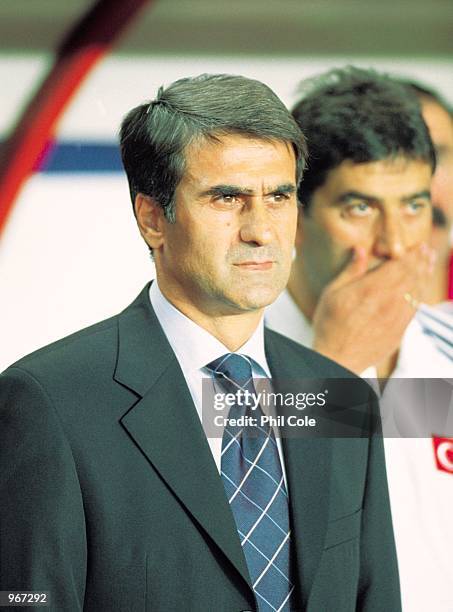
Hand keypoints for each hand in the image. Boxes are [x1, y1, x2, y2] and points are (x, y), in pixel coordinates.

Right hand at [312, 244, 434, 373]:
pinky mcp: (400, 330)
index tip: (418, 246)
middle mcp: (388, 301)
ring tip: (428, 264)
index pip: (399, 265)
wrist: (337, 359)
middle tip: (427, 251)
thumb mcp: (332, 293)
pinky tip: (420, 288)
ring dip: (424, 275)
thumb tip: (360, 249)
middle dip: (421, 261)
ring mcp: (396, 317)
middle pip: (411, 276)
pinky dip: (420, 294)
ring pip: (417, 291)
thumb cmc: (330, 325)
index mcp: (371, 288)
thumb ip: (351, 271)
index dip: (411, 254)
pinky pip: (415, 308)